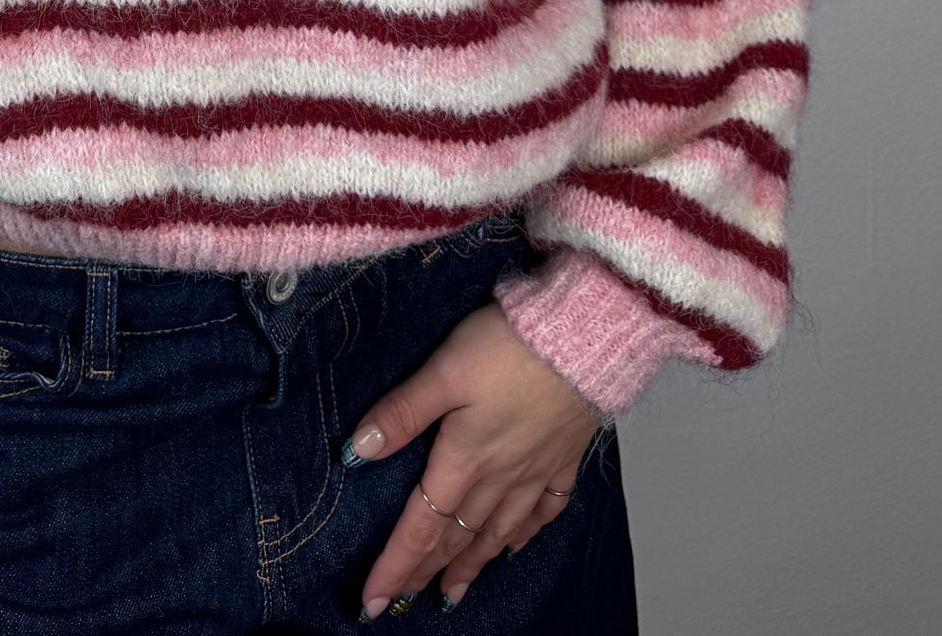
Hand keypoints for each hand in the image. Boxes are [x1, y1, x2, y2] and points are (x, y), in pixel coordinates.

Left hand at [346, 302, 600, 616]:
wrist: (585, 338)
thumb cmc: (509, 347)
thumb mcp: (443, 371)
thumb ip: (401, 413)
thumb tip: (355, 454)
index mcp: (464, 459)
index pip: (420, 526)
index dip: (394, 566)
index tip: (370, 603)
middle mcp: (499, 477)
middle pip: (456, 535)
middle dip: (426, 571)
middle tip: (402, 604)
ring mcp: (535, 471)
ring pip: (496, 532)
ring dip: (470, 565)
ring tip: (452, 595)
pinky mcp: (564, 457)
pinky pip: (544, 510)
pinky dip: (525, 534)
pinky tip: (515, 547)